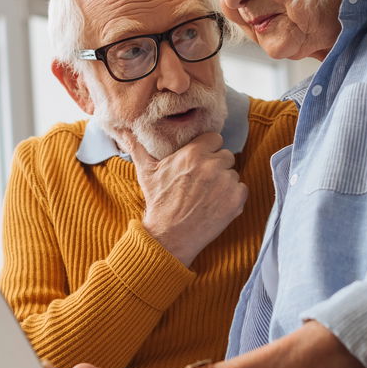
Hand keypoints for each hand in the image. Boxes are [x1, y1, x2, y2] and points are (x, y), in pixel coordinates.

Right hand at [129, 132, 247, 265]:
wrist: (170, 236)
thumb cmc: (158, 203)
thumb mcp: (146, 171)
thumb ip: (138, 147)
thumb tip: (124, 131)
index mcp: (193, 154)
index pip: (215, 138)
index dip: (208, 149)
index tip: (201, 160)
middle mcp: (212, 165)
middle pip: (226, 155)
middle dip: (217, 165)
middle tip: (203, 180)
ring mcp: (226, 183)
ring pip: (233, 173)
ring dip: (224, 181)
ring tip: (207, 194)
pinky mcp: (236, 200)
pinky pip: (242, 189)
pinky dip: (233, 196)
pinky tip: (216, 204)